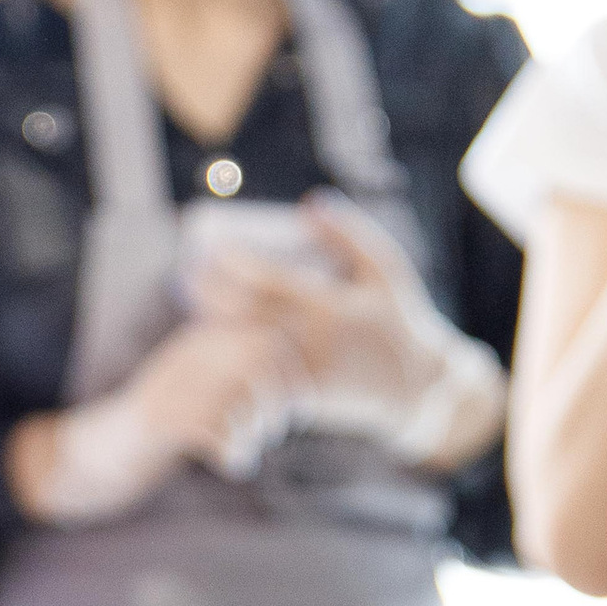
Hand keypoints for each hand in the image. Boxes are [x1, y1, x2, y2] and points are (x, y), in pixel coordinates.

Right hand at [14, 319, 303, 521]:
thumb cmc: (164, 426)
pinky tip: (234, 466)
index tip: (299, 406)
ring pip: (241, 400)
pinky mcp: (159, 423)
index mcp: (201, 340)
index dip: (295, 373)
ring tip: (245, 450)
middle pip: (260, 365)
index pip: (269, 339)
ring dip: (255, 434)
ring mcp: (171, 386)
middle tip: (272, 432)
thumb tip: (301, 385)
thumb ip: (242, 375)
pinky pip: (218, 434)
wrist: (100, 450)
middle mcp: (186, 356)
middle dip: (278, 402)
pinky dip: (236, 456)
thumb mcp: (204, 387)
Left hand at [186, 196, 504, 466]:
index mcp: (331, 308)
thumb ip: (349, 236)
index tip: (213, 249)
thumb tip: (309, 204)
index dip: (235, 265)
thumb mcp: (385, 272)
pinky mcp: (298, 401)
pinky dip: (231, 356)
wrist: (418, 391)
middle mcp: (311, 342)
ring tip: (194, 301)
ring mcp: (302, 375)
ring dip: (213, 325)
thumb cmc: (401, 322)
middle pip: (244, 315)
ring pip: (242, 348)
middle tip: (187, 274)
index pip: (268, 282)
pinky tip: (214, 338)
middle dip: (209, 293)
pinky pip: (254, 376)